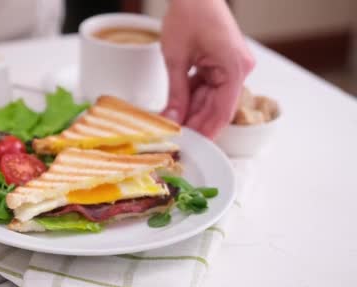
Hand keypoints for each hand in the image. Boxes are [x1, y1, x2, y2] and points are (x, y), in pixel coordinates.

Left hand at [161, 0, 254, 138]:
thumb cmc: (188, 14)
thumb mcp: (176, 58)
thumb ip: (176, 92)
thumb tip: (172, 119)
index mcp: (234, 67)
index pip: (223, 111)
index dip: (207, 131)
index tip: (194, 146)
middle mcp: (239, 68)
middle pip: (217, 106)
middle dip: (196, 122)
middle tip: (177, 137)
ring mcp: (231, 65)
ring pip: (211, 98)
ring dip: (192, 110)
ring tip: (172, 124)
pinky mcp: (221, 62)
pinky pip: (208, 86)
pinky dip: (193, 96)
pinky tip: (177, 107)